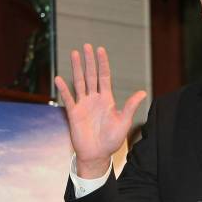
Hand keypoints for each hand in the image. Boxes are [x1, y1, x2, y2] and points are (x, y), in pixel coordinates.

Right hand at [55, 44, 146, 177]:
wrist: (97, 154)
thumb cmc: (112, 140)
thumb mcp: (123, 122)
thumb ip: (130, 106)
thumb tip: (143, 92)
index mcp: (107, 99)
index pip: (104, 77)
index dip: (103, 63)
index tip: (100, 50)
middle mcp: (94, 99)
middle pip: (91, 75)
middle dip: (89, 61)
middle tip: (87, 46)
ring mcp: (83, 105)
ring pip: (79, 82)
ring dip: (76, 68)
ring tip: (74, 54)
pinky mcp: (74, 113)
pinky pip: (67, 98)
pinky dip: (63, 89)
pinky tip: (59, 78)